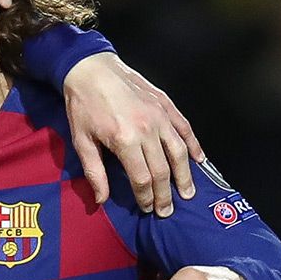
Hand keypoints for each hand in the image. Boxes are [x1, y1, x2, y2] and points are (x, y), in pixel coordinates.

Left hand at [63, 52, 202, 216]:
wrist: (91, 69)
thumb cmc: (83, 106)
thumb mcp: (81, 141)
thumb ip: (94, 172)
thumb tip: (101, 200)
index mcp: (125, 140)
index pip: (143, 179)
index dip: (146, 197)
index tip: (147, 209)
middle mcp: (148, 130)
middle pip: (163, 170)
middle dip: (166, 195)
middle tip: (167, 211)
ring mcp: (160, 116)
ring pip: (179, 152)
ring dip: (185, 176)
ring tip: (187, 193)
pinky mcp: (166, 105)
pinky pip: (185, 128)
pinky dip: (194, 145)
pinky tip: (199, 160)